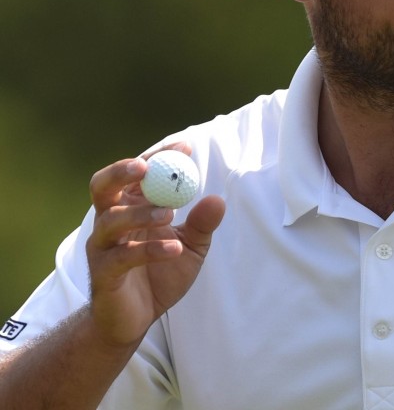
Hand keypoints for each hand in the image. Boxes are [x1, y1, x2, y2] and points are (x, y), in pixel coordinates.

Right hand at [85, 144, 225, 347]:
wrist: (135, 320)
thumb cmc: (161, 275)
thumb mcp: (191, 247)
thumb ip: (202, 224)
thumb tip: (217, 199)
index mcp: (130, 208)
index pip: (138, 174)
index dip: (158, 156)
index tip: (184, 146)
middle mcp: (110, 223)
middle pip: (103, 186)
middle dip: (122, 171)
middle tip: (147, 167)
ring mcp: (103, 248)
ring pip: (110, 220)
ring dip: (140, 213)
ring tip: (170, 214)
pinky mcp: (104, 274)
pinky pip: (122, 257)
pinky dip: (149, 250)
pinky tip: (175, 249)